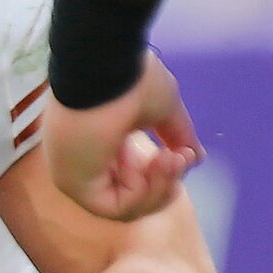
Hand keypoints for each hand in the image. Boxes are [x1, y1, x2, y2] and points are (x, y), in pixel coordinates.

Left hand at [43, 53, 202, 221]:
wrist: (106, 65)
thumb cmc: (129, 78)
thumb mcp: (163, 108)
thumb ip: (177, 135)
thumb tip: (196, 157)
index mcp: (101, 145)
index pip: (133, 180)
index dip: (163, 175)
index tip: (182, 154)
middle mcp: (86, 165)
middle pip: (131, 198)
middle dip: (165, 183)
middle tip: (181, 158)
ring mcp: (78, 177)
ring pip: (126, 207)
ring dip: (160, 186)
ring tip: (173, 158)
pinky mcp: (76, 186)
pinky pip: (117, 208)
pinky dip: (145, 191)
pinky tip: (158, 163)